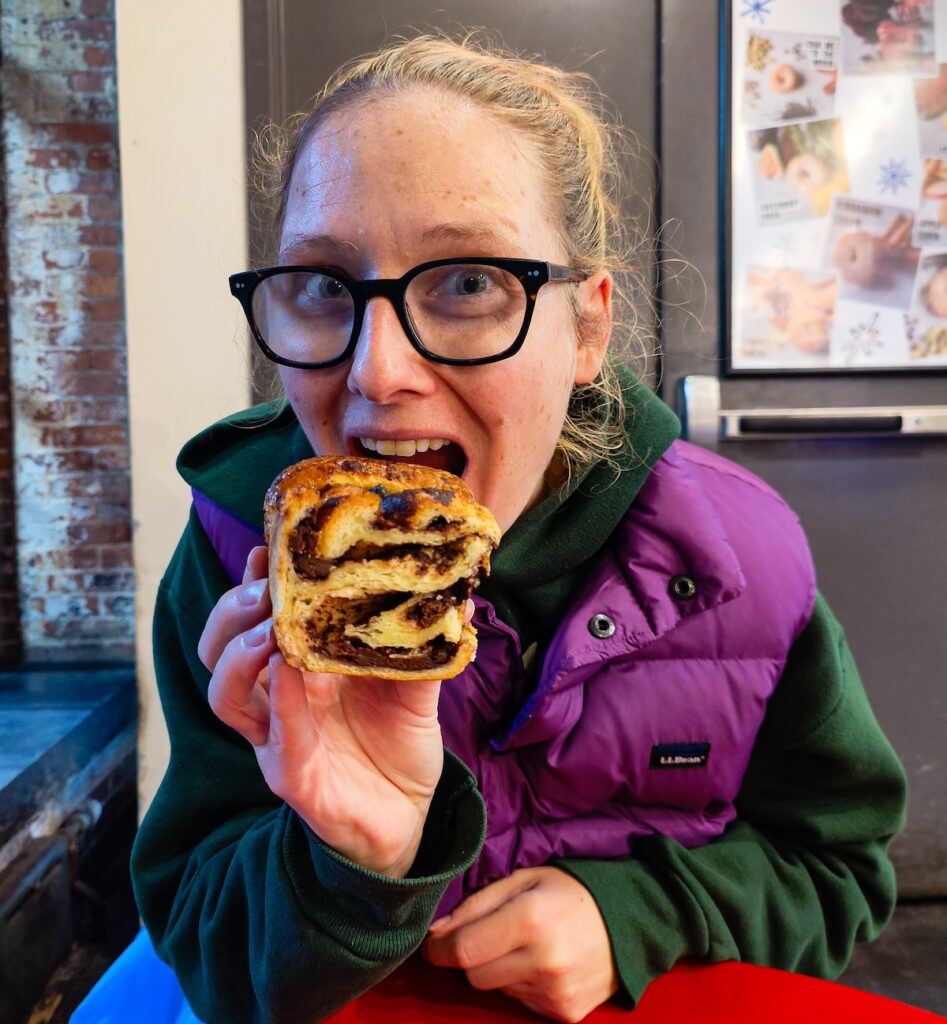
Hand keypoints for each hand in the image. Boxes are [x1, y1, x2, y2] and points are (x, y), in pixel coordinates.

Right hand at [198, 546, 444, 876]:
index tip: (268, 545)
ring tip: (271, 629)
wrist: (410, 815)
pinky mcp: (293, 779)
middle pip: (220, 648)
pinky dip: (280, 706)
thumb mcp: (413, 684)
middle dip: (234, 610)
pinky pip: (277, 741)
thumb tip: (457, 593)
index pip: (252, 618)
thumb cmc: (398, 743)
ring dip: (242, 655)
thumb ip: (422, 641)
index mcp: (297, 668)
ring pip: (226, 696)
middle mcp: (275, 700)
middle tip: (266, 586)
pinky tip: (287, 676)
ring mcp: (277, 739)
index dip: (252, 583)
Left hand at [423, 866, 618, 1021]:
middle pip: (475, 976)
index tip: (434, 943)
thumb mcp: (523, 880)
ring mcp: (556, 992)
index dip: (440, 949)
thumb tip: (436, 933)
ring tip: (525, 945)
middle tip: (491, 936)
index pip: (463, 950)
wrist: (630, 920)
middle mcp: (543, 961)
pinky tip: (542, 964)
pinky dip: (522, 985)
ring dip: (500, 970)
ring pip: (497, 990)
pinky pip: (521, 1003)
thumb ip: (476, 904)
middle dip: (472, 957)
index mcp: (530, 919)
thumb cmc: (569, 892)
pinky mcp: (565, 1013)